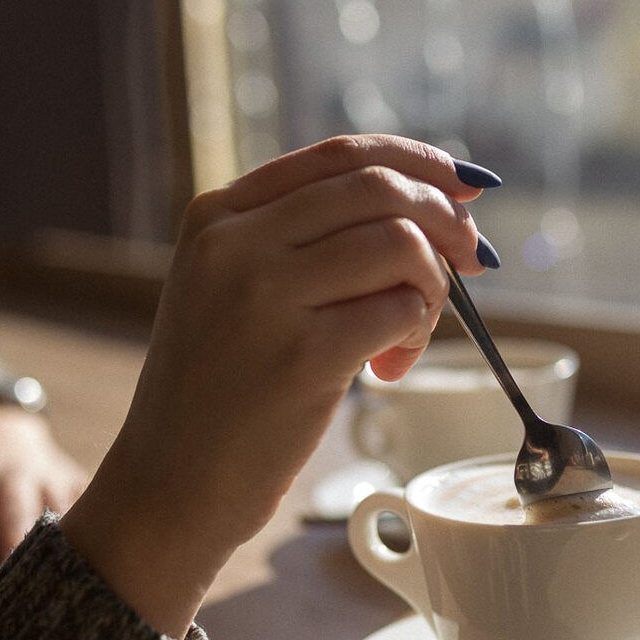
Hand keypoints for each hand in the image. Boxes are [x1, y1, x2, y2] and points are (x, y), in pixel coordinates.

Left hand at [0, 399, 89, 586]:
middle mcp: (11, 471)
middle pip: (17, 510)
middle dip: (15, 543)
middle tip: (15, 583)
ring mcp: (49, 474)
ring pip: (58, 508)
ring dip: (59, 541)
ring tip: (60, 575)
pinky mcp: (75, 479)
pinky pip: (90, 503)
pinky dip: (93, 525)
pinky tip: (97, 551)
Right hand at [61, 135, 494, 634]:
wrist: (168, 484)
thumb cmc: (218, 391)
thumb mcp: (228, 290)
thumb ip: (299, 241)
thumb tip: (428, 205)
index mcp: (218, 216)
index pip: (340, 155)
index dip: (418, 161)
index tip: (464, 185)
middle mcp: (237, 244)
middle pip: (380, 189)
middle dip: (445, 220)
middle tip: (471, 262)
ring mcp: (266, 297)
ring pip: (401, 245)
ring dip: (433, 287)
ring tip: (408, 334)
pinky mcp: (302, 357)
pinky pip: (402, 311)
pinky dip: (417, 333)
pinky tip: (387, 368)